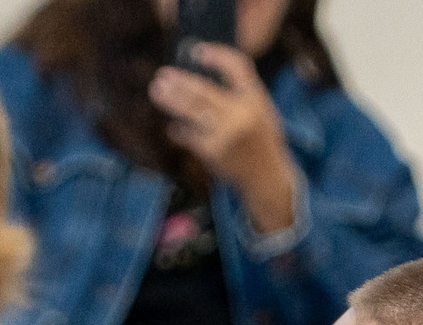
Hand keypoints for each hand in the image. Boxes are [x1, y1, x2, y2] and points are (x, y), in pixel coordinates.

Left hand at [149, 46, 295, 234]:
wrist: (267, 176)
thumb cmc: (258, 138)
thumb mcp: (259, 109)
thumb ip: (238, 92)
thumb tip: (198, 76)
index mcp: (256, 98)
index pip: (237, 67)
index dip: (218, 56)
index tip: (197, 51)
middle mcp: (242, 114)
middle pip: (204, 90)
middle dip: (180, 82)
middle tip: (162, 75)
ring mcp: (226, 134)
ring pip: (192, 111)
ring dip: (171, 100)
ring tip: (156, 91)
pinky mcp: (213, 152)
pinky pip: (189, 135)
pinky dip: (178, 130)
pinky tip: (172, 126)